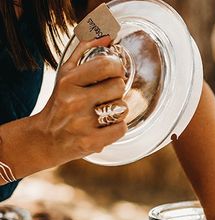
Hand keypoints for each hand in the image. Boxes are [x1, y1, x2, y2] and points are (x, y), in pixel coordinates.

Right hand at [33, 36, 127, 165]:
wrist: (46, 137)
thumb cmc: (61, 102)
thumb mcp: (66, 73)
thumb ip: (85, 50)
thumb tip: (108, 36)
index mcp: (69, 81)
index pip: (106, 65)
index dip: (117, 67)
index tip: (114, 72)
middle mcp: (74, 100)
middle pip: (118, 86)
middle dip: (117, 89)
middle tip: (107, 95)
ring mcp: (83, 122)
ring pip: (123, 108)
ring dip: (119, 109)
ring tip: (105, 111)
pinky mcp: (91, 142)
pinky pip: (122, 128)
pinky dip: (119, 127)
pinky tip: (106, 126)